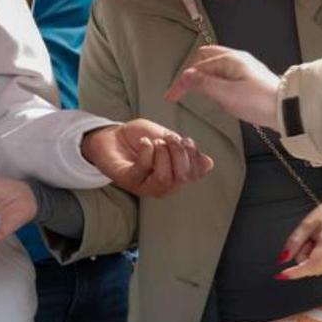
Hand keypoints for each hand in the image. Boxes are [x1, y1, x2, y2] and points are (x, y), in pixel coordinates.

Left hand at [81, 119, 213, 197]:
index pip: (195, 175)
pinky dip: (147, 151)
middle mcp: (163, 185)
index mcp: (175, 175)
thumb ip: (185, 150)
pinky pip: (143, 170)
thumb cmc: (140, 138)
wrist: (112, 136)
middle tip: (169, 138)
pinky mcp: (128, 180)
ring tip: (155, 141)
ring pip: (164, 178)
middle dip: (180, 153)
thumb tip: (209, 163)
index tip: (186, 140)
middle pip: (183, 178)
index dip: (194, 157)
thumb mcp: (167, 138)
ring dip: (163, 154)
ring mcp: (145, 185)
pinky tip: (144, 142)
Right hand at [165, 46, 281, 129]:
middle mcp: (236, 59)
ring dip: (205, 78)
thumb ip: (204, 84)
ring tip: (202, 95)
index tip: (171, 97)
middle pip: (206, 58)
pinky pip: (226, 75)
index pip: (197, 68)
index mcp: (230, 59)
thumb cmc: (258, 101)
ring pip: (216, 67)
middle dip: (193, 72)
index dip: (182, 83)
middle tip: (185, 90)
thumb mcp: (227, 95)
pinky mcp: (249, 78)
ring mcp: (244, 67)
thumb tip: (186, 76)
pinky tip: (220, 96)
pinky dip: (217, 83)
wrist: (287, 109)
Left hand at [278, 197, 321, 279]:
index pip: (309, 265)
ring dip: (309, 258)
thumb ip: (294, 242)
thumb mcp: (306, 223)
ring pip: (313, 270)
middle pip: (309, 268)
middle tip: (309, 239)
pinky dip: (314, 259)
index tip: (281, 275)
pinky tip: (319, 246)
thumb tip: (282, 259)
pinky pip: (318, 268)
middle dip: (303, 256)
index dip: (295, 272)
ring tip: (316, 240)